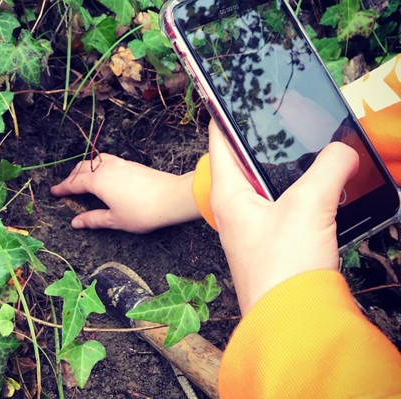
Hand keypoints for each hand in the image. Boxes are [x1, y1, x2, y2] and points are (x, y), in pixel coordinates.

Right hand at [50, 153, 200, 232]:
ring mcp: (120, 164)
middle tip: (66, 187)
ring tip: (83, 179)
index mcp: (98, 181)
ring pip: (95, 161)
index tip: (54, 192)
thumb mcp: (115, 220)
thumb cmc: (143, 211)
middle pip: (83, 168)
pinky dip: (98, 166)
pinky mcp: (132, 165)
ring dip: (85, 169)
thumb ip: (93, 219)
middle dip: (72, 177)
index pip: (74, 183)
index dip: (63, 188)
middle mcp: (107, 168)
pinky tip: (104, 175)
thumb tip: (76, 222)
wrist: (171, 197)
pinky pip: (107, 161)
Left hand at [208, 119, 358, 314]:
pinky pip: (286, 207)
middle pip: (246, 162)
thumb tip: (344, 150)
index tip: (229, 93)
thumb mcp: (309, 206)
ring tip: (312, 148)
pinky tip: (324, 190)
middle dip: (265, 140)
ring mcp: (255, 229)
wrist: (293, 322)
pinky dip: (303, 194)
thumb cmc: (284, 269)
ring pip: (269, 185)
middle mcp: (236, 210)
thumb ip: (329, 169)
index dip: (224, 115)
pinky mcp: (276, 244)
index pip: (220, 143)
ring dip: (289, 168)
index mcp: (229, 195)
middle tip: (286, 117)